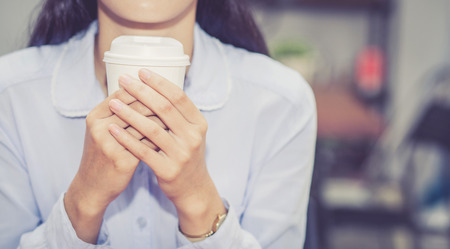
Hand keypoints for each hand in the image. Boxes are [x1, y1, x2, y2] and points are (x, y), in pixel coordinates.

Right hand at [64, 88, 164, 242]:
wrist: (92, 188)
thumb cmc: (103, 155)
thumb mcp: (104, 130)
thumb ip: (121, 113)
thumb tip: (149, 92)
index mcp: (95, 116)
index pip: (123, 93)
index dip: (145, 90)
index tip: (162, 89)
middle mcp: (99, 127)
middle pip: (135, 106)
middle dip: (157, 103)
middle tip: (175, 102)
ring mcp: (109, 144)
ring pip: (144, 125)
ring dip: (163, 120)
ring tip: (178, 118)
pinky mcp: (121, 161)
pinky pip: (147, 145)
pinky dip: (161, 139)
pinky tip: (172, 137)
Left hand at [108, 69, 225, 235]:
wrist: (193, 188)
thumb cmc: (185, 155)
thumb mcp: (190, 133)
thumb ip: (178, 114)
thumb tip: (155, 86)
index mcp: (199, 124)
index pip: (179, 97)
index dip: (159, 83)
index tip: (141, 72)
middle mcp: (193, 137)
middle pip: (164, 109)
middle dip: (141, 92)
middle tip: (124, 80)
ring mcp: (181, 155)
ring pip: (152, 129)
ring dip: (130, 114)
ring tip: (113, 103)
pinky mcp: (168, 170)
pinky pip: (143, 151)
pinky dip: (127, 139)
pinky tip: (113, 129)